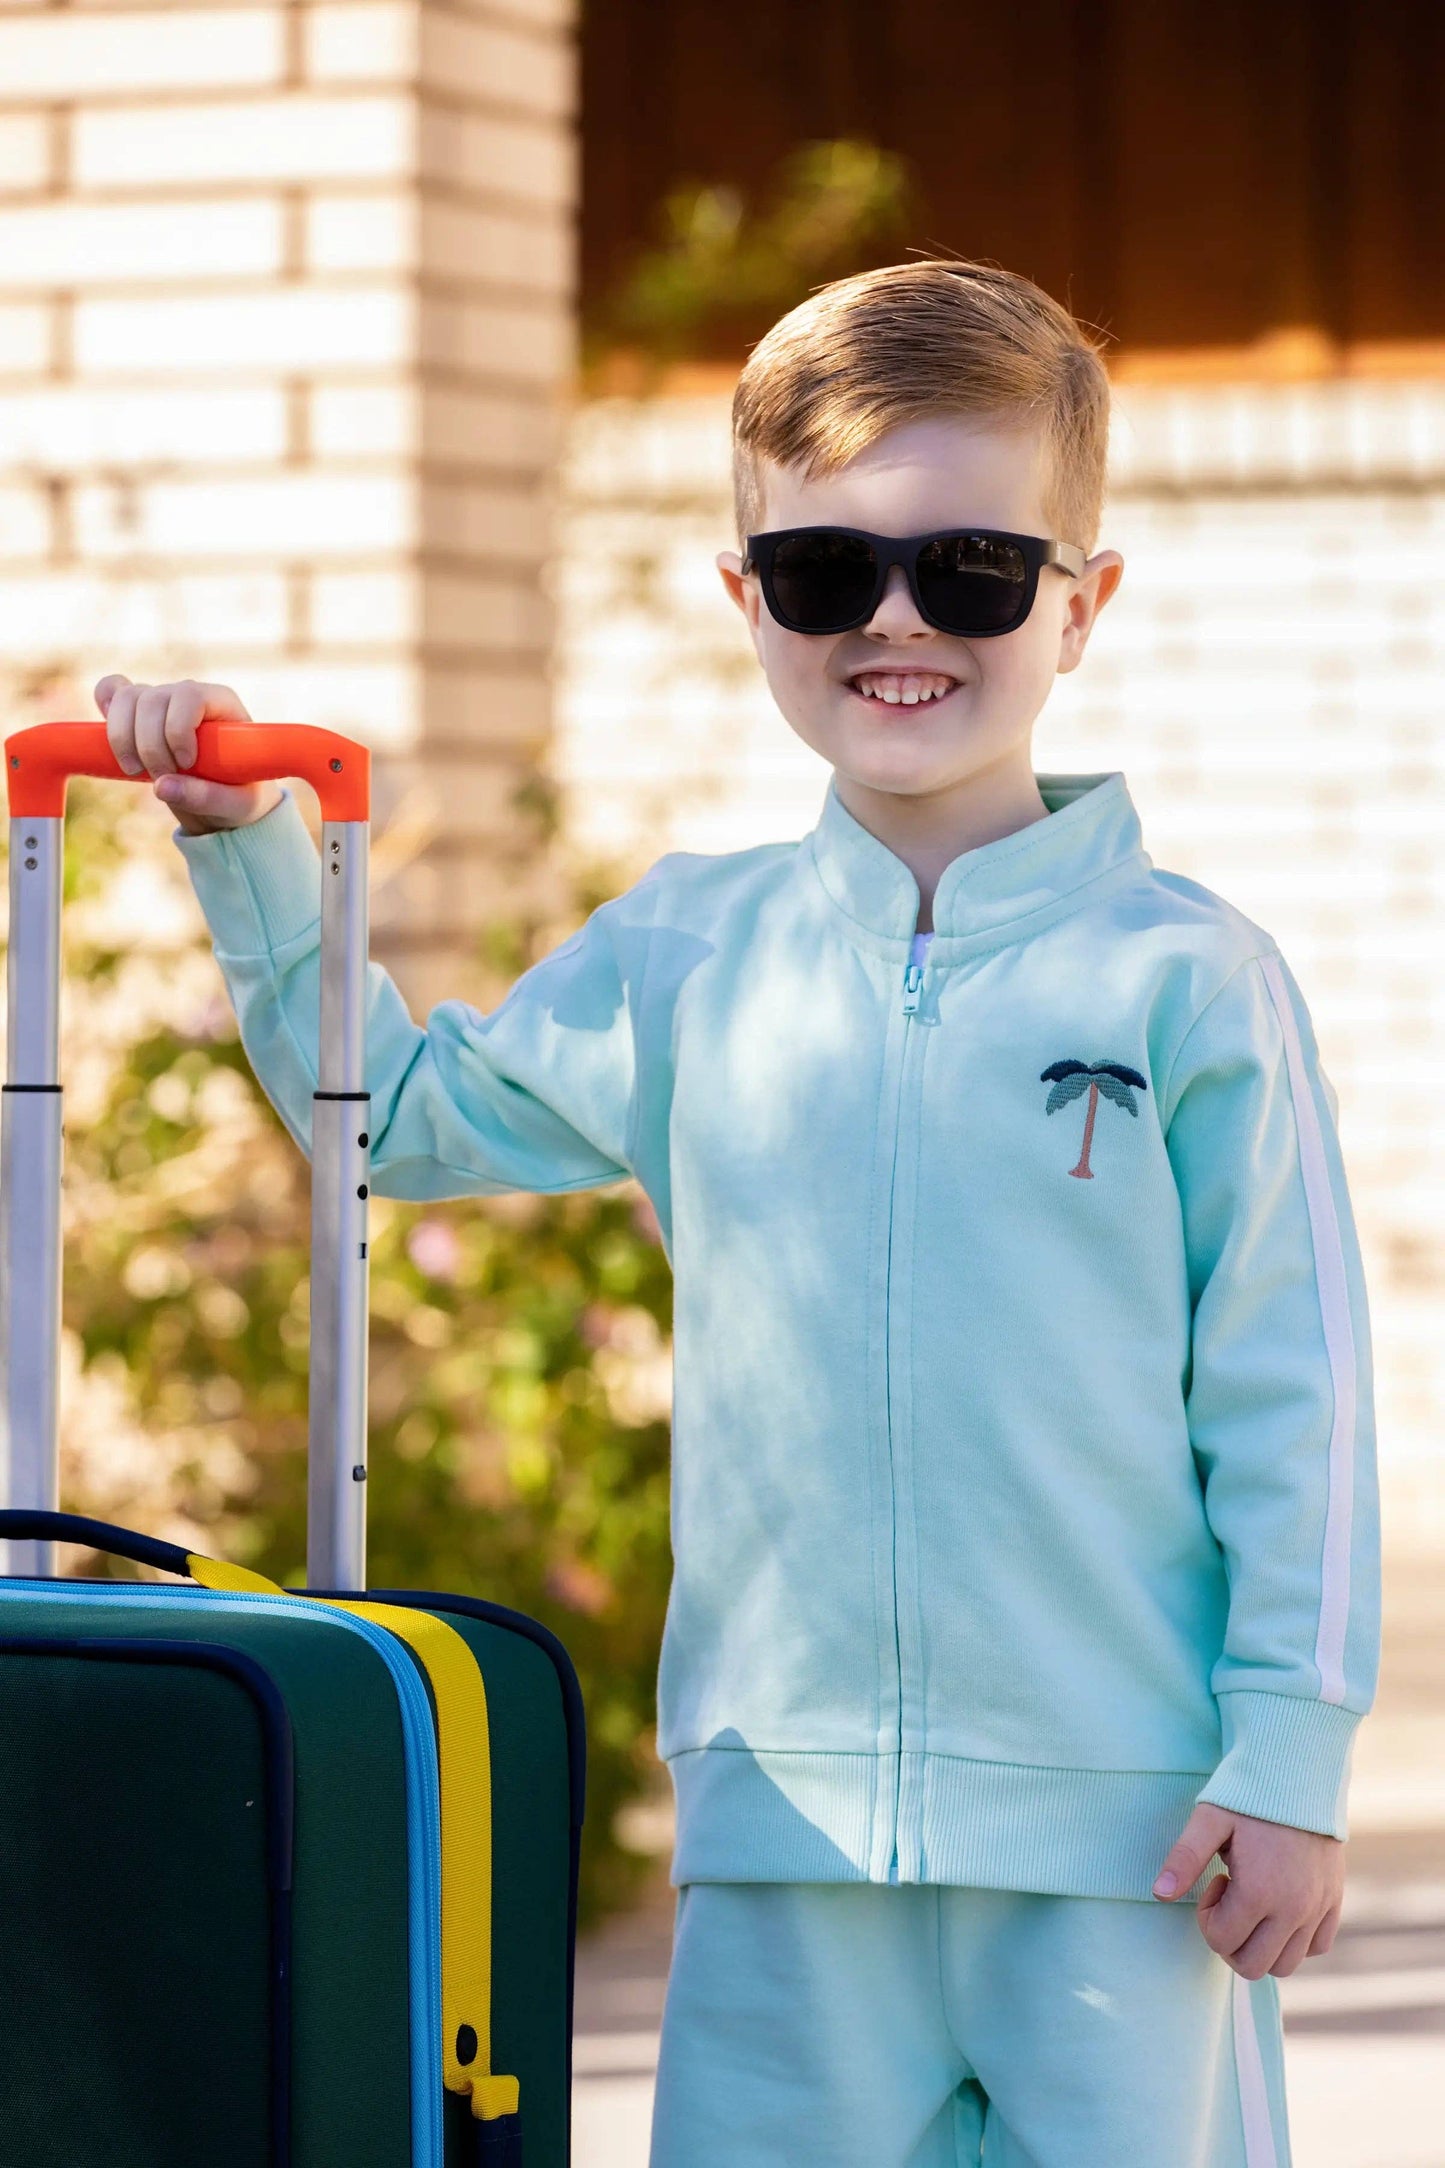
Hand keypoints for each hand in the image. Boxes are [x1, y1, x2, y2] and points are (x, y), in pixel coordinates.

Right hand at [94, 675, 282, 835]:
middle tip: (162, 779)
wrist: (226, 800)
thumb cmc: (241, 796)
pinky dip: (105, 708)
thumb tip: (161, 787)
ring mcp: (161, 701)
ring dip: (122, 738)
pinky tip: (110, 737)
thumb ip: (207, 798)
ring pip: (125, 697)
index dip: (178, 729)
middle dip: (150, 745)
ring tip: (137, 771)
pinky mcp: (138, 713)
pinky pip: (111, 691)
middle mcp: (189, 695)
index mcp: (222, 704)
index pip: (190, 695)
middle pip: (152, 698)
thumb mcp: (237, 805)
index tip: (185, 763)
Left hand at [1153, 1803, 1343, 1978]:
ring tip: (1254, 1901)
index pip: (1222, 1942)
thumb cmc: (1249, 1794)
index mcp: (1260, 1892)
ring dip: (1261, 1945)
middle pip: (1253, 1966)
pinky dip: (1295, 1941)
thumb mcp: (1210, 1819)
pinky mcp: (1334, 1901)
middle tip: (1228, 1900)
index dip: (1207, 1918)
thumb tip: (1158, 1894)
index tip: (1215, 1882)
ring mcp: (1318, 1908)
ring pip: (1286, 1965)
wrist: (1300, 1771)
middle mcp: (1294, 1910)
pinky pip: (1317, 1946)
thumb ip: (1184, 1859)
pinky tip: (1280, 1907)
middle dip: (1230, 1941)